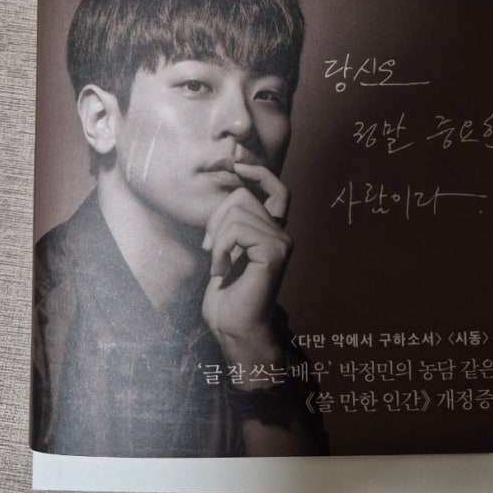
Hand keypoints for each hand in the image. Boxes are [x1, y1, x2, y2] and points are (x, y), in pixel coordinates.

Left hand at [201, 164, 291, 370]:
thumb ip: (232, 222)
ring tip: (217, 264)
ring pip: (237, 211)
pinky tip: (221, 271)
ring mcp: (281, 242)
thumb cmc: (227, 296)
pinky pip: (237, 230)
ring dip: (216, 238)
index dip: (257, 171)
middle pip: (242, 196)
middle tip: (210, 249)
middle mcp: (282, 233)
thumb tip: (228, 186)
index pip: (276, 188)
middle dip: (215, 218)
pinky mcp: (274, 253)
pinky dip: (220, 249)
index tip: (235, 163)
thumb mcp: (226, 249)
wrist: (234, 329)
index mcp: (273, 231)